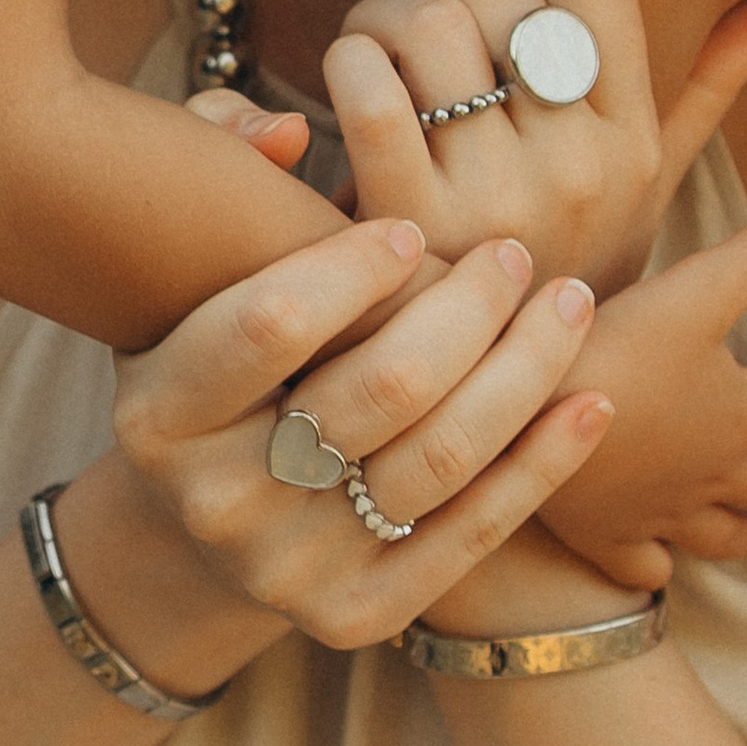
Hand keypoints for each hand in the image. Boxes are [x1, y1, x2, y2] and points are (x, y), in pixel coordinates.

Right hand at [90, 218, 611, 660]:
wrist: (202, 531)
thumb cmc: (213, 370)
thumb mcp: (187, 285)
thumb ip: (216, 179)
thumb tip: (278, 127)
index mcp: (155, 415)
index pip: (268, 325)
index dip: (351, 267)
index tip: (415, 228)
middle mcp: (213, 504)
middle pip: (376, 390)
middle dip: (466, 309)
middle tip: (515, 254)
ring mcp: (285, 572)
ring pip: (440, 457)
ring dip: (523, 370)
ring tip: (569, 303)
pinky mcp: (358, 618)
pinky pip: (472, 532)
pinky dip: (543, 462)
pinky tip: (591, 397)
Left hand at [328, 0, 746, 292]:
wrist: (483, 395)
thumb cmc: (559, 268)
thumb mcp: (645, 191)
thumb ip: (703, 97)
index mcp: (631, 139)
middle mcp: (578, 165)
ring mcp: (498, 196)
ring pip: (430, 24)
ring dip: (383, 7)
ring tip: (373, 33)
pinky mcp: (411, 222)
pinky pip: (370, 89)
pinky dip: (348, 56)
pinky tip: (348, 71)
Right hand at [539, 202, 746, 585]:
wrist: (528, 414)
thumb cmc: (615, 349)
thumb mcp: (693, 289)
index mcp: (739, 416)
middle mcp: (712, 475)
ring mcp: (660, 513)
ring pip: (719, 535)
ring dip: (745, 534)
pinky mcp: (607, 536)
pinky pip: (639, 565)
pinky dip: (653, 568)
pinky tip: (657, 569)